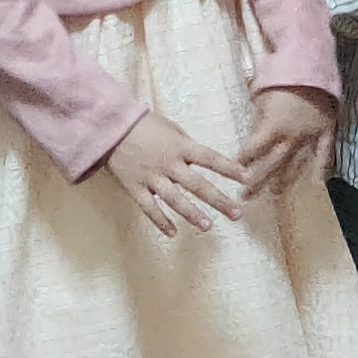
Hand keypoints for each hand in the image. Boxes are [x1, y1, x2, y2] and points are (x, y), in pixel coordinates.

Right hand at [105, 109, 248, 235]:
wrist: (110, 127)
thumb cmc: (144, 125)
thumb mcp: (172, 129)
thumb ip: (187, 146)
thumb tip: (204, 161)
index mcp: (180, 146)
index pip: (211, 159)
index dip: (229, 169)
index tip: (247, 178)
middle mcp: (169, 164)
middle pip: (197, 185)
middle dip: (218, 200)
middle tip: (236, 214)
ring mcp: (151, 177)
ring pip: (175, 199)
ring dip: (192, 214)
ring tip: (208, 226)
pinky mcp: (135, 186)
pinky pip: (149, 207)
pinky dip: (160, 220)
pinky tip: (172, 233)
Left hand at [236, 85, 337, 197]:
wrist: (313, 63)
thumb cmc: (283, 75)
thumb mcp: (262, 94)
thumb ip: (259, 118)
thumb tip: (254, 134)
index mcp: (273, 126)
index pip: (254, 150)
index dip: (244, 160)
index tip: (236, 168)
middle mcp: (292, 137)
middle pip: (273, 165)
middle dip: (258, 181)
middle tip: (246, 196)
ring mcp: (311, 136)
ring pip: (296, 164)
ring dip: (285, 180)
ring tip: (275, 192)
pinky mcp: (326, 131)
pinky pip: (324, 154)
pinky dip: (321, 169)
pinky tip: (316, 183)